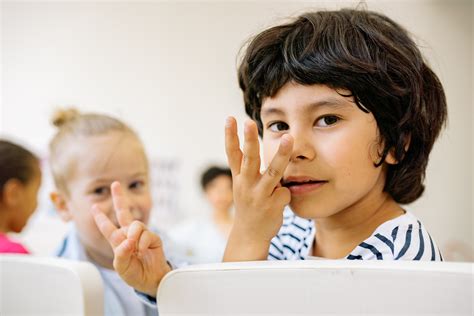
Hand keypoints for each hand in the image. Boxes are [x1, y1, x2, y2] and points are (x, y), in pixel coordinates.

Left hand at [91, 182, 170, 296]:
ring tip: (136, 247)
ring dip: (134, 235)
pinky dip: (143, 242)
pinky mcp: (153, 238)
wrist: (151, 280)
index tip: (94, 207)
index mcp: (118, 241)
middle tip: (115, 184)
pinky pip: (147, 234)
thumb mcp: (121, 267)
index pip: (107, 227)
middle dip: (119, 197)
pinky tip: (143, 250)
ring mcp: (142, 235)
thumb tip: (129, 240)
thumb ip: (121, 253)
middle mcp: (129, 234)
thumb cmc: (135, 274)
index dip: (100, 217)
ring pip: (136, 225)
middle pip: (123, 212)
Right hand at [223, 117, 292, 260]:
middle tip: (250, 122)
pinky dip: (285, 194)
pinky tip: (279, 203)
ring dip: (281, 154)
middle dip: (250, 140)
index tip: (230, 118)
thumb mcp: (243, 185)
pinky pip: (286, 191)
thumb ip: (247, 167)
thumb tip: (256, 144)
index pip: (233, 154)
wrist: (250, 236)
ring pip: (273, 172)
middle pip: (250, 159)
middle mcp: (246, 185)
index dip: (230, 136)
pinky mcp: (273, 205)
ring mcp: (260, 195)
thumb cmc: (250, 204)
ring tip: (288, 138)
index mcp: (239, 178)